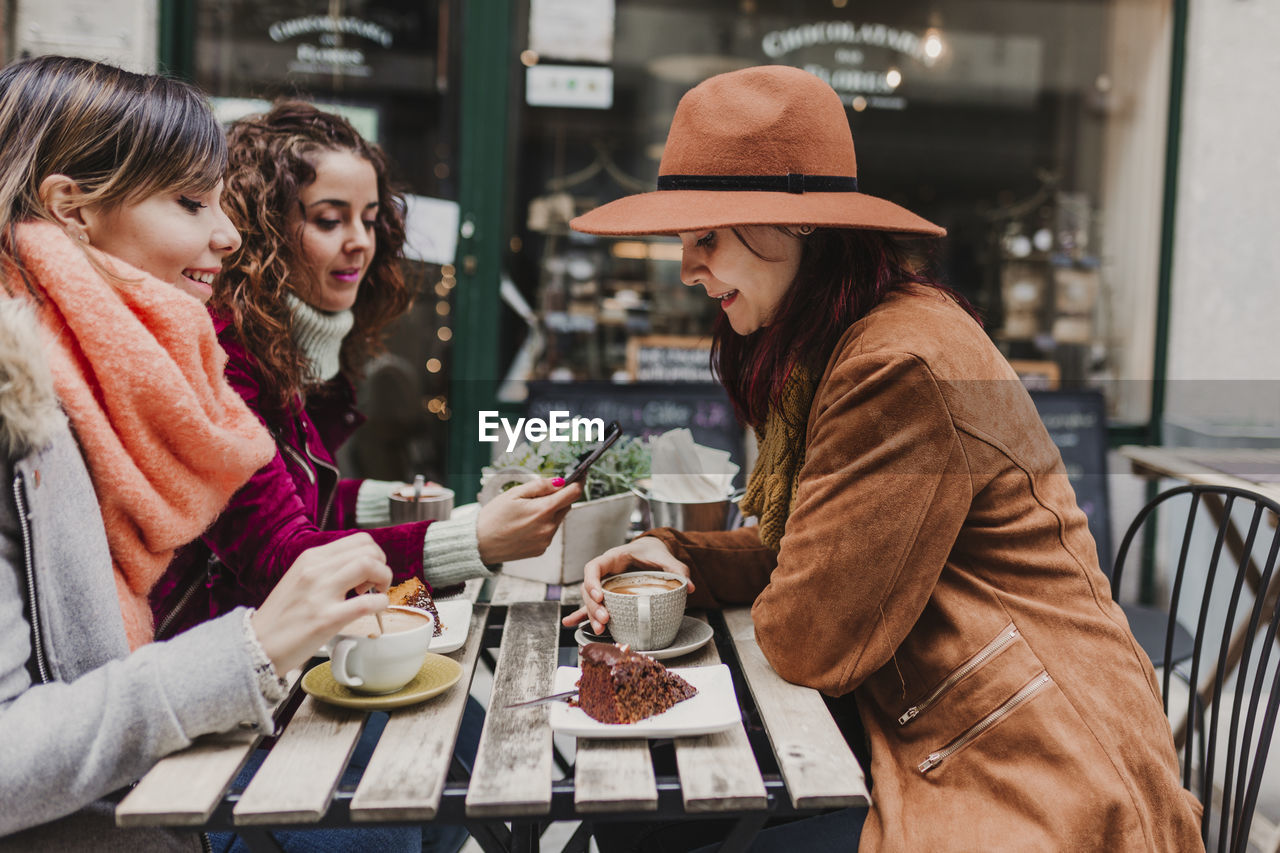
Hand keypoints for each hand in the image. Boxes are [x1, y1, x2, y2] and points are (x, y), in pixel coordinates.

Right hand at [250, 533, 391, 674]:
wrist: (257, 645)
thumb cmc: (282, 616)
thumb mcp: (301, 579)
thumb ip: (327, 569)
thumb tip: (361, 565)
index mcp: (311, 558)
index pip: (359, 539)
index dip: (374, 554)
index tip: (370, 573)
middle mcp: (316, 570)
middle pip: (369, 550)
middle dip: (382, 566)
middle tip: (375, 585)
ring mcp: (320, 593)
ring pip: (370, 566)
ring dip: (384, 580)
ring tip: (373, 595)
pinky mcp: (326, 619)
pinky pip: (367, 603)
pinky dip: (380, 604)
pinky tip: (375, 611)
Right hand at [476, 478, 581, 563]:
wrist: (479, 545)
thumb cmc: (492, 517)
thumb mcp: (514, 493)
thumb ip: (539, 486)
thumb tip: (560, 482)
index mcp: (543, 510)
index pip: (573, 493)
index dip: (579, 481)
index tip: (581, 474)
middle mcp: (548, 527)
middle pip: (566, 506)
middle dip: (559, 497)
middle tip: (540, 493)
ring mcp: (546, 540)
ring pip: (558, 519)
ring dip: (550, 512)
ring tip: (526, 512)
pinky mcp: (541, 549)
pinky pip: (549, 532)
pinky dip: (543, 525)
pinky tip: (525, 525)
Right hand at [561, 537, 692, 634]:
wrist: (650, 551)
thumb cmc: (653, 551)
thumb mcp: (664, 557)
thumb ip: (677, 568)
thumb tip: (690, 587)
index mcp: (613, 558)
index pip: (593, 567)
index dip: (592, 582)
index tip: (600, 596)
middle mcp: (604, 572)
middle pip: (589, 589)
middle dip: (593, 606)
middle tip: (605, 620)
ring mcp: (605, 585)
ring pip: (590, 600)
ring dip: (591, 615)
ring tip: (600, 630)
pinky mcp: (609, 596)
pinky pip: (593, 606)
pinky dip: (582, 615)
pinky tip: (571, 625)